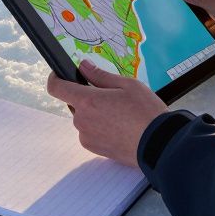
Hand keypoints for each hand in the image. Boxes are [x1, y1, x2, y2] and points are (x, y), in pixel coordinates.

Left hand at [45, 60, 166, 166]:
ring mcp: (86, 136)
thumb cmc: (146, 113)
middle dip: (87, 97)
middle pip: (74, 103)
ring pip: (84, 118)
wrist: (159, 144)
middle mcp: (82, 120)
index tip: (60, 74)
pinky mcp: (94, 149)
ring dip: (95, 113)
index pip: (57, 88)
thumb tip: (83, 66)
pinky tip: (119, 126)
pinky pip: (90, 132)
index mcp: (88, 101)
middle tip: (111, 96)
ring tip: (120, 114)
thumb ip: (100, 75)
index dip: (55, 78)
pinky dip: (100, 127)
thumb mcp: (127, 84)